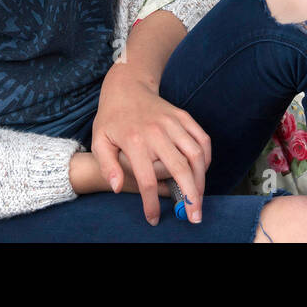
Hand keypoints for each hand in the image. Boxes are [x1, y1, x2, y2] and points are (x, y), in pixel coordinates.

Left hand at [90, 63, 211, 224]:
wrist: (128, 87)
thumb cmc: (112, 119)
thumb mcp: (99, 141)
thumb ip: (107, 165)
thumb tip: (116, 188)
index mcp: (134, 142)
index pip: (147, 180)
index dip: (151, 203)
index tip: (154, 219)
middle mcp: (157, 132)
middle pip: (180, 168)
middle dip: (189, 196)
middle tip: (194, 216)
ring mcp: (173, 123)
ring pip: (196, 154)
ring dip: (201, 179)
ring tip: (199, 198)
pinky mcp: (184, 116)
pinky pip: (202, 139)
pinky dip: (207, 157)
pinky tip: (203, 172)